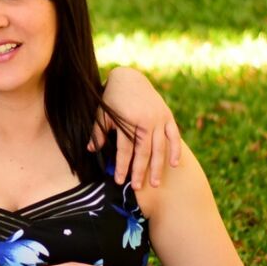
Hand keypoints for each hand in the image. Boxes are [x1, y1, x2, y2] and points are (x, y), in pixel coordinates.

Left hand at [97, 67, 181, 187]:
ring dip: (158, 167)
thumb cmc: (112, 98)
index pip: (125, 149)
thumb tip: (91, 150)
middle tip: (137, 187)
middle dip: (140, 171)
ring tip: (155, 184)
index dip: (122, 166)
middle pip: (144, 151)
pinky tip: (174, 165)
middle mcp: (146, 121)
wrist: (129, 78)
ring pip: (160, 147)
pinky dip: (175, 150)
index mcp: (129, 121)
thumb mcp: (102, 114)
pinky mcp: (167, 116)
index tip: (119, 180)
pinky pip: (174, 136)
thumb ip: (98, 132)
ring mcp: (159, 118)